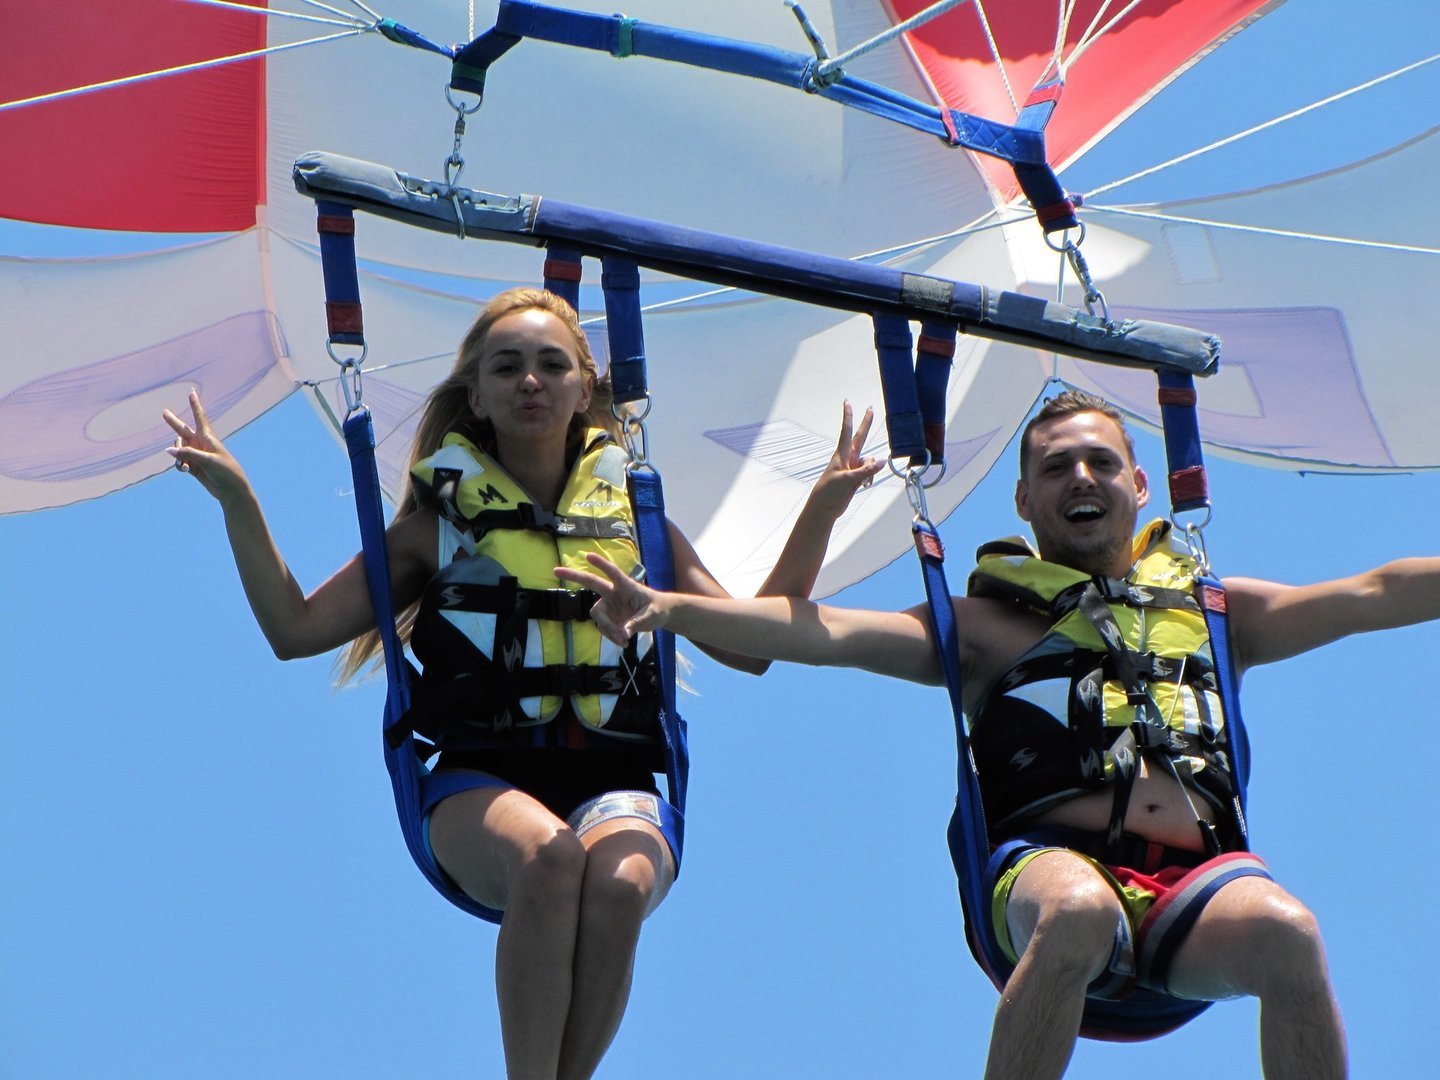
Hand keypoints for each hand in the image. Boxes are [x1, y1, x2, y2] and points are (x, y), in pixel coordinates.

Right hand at [162, 390, 250, 504]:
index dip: (195, 405)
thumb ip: (188, 454)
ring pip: (178, 449)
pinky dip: (179, 465)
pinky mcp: (193, 467)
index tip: (192, 392)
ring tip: (185, 465)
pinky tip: (185, 470)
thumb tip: (168, 450)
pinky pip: (179, 462)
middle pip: (183, 430)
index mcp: (208, 438)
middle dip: (173, 422)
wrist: (231, 490)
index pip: (200, 417)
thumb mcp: (207, 460)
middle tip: (164, 412)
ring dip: (177, 455)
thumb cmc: (225, 471)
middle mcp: (200, 444)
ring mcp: (196, 455)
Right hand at [556, 553, 669, 645]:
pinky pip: (603, 628)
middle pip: (591, 582)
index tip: (588, 556)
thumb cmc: (658, 609)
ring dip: (607, 629)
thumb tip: (623, 633)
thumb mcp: (652, 615)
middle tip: (555, 570)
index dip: (601, 564)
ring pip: (598, 616)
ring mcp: (609, 605)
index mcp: (626, 585)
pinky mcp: (609, 617)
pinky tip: (623, 641)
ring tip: (623, 641)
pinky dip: (611, 636)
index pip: (612, 573)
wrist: (658, 616)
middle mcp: (614, 593)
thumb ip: (637, 623)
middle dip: (574, 575)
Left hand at [809, 401, 882, 517]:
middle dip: (866, 424)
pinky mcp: (856, 478)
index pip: (846, 431)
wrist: (825, 508)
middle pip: (860, 437)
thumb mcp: (848, 480)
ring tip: (862, 482)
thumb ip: (866, 470)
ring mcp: (852, 467)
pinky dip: (870, 477)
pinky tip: (864, 485)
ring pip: (870, 461)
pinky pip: (869, 472)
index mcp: (841, 455)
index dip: (848, 417)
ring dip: (871, 470)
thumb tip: (882, 462)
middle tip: (871, 409)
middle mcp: (848, 458)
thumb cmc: (829, 491)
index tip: (847, 403)